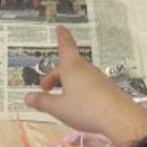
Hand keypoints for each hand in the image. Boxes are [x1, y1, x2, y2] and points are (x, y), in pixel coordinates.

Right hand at [24, 25, 146, 146]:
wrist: (119, 119)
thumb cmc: (86, 109)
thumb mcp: (58, 108)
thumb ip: (42, 102)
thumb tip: (28, 97)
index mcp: (72, 68)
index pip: (65, 47)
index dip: (61, 38)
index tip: (60, 28)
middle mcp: (86, 70)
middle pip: (68, 67)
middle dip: (55, 76)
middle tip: (45, 89)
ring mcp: (98, 79)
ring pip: (78, 77)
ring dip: (67, 85)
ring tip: (61, 101)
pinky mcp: (107, 90)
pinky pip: (89, 87)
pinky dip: (79, 92)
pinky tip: (78, 108)